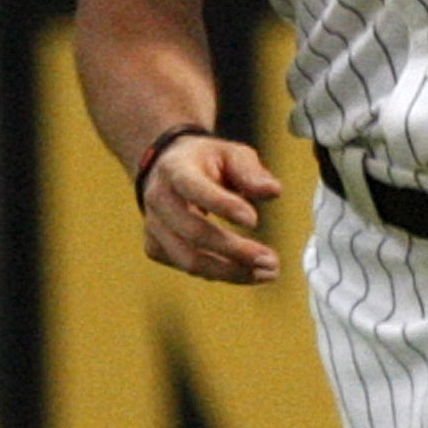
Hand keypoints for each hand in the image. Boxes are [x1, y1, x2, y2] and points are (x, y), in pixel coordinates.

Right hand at [142, 133, 282, 283]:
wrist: (167, 171)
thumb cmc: (207, 161)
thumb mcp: (231, 154)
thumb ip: (251, 172)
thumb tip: (274, 191)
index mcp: (175, 169)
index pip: (194, 188)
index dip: (223, 206)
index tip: (255, 220)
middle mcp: (159, 199)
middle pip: (194, 233)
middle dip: (236, 250)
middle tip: (271, 261)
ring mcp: (153, 226)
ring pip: (190, 260)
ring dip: (231, 271)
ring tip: (267, 273)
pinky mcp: (155, 247)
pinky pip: (189, 268)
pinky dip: (221, 274)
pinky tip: (247, 271)